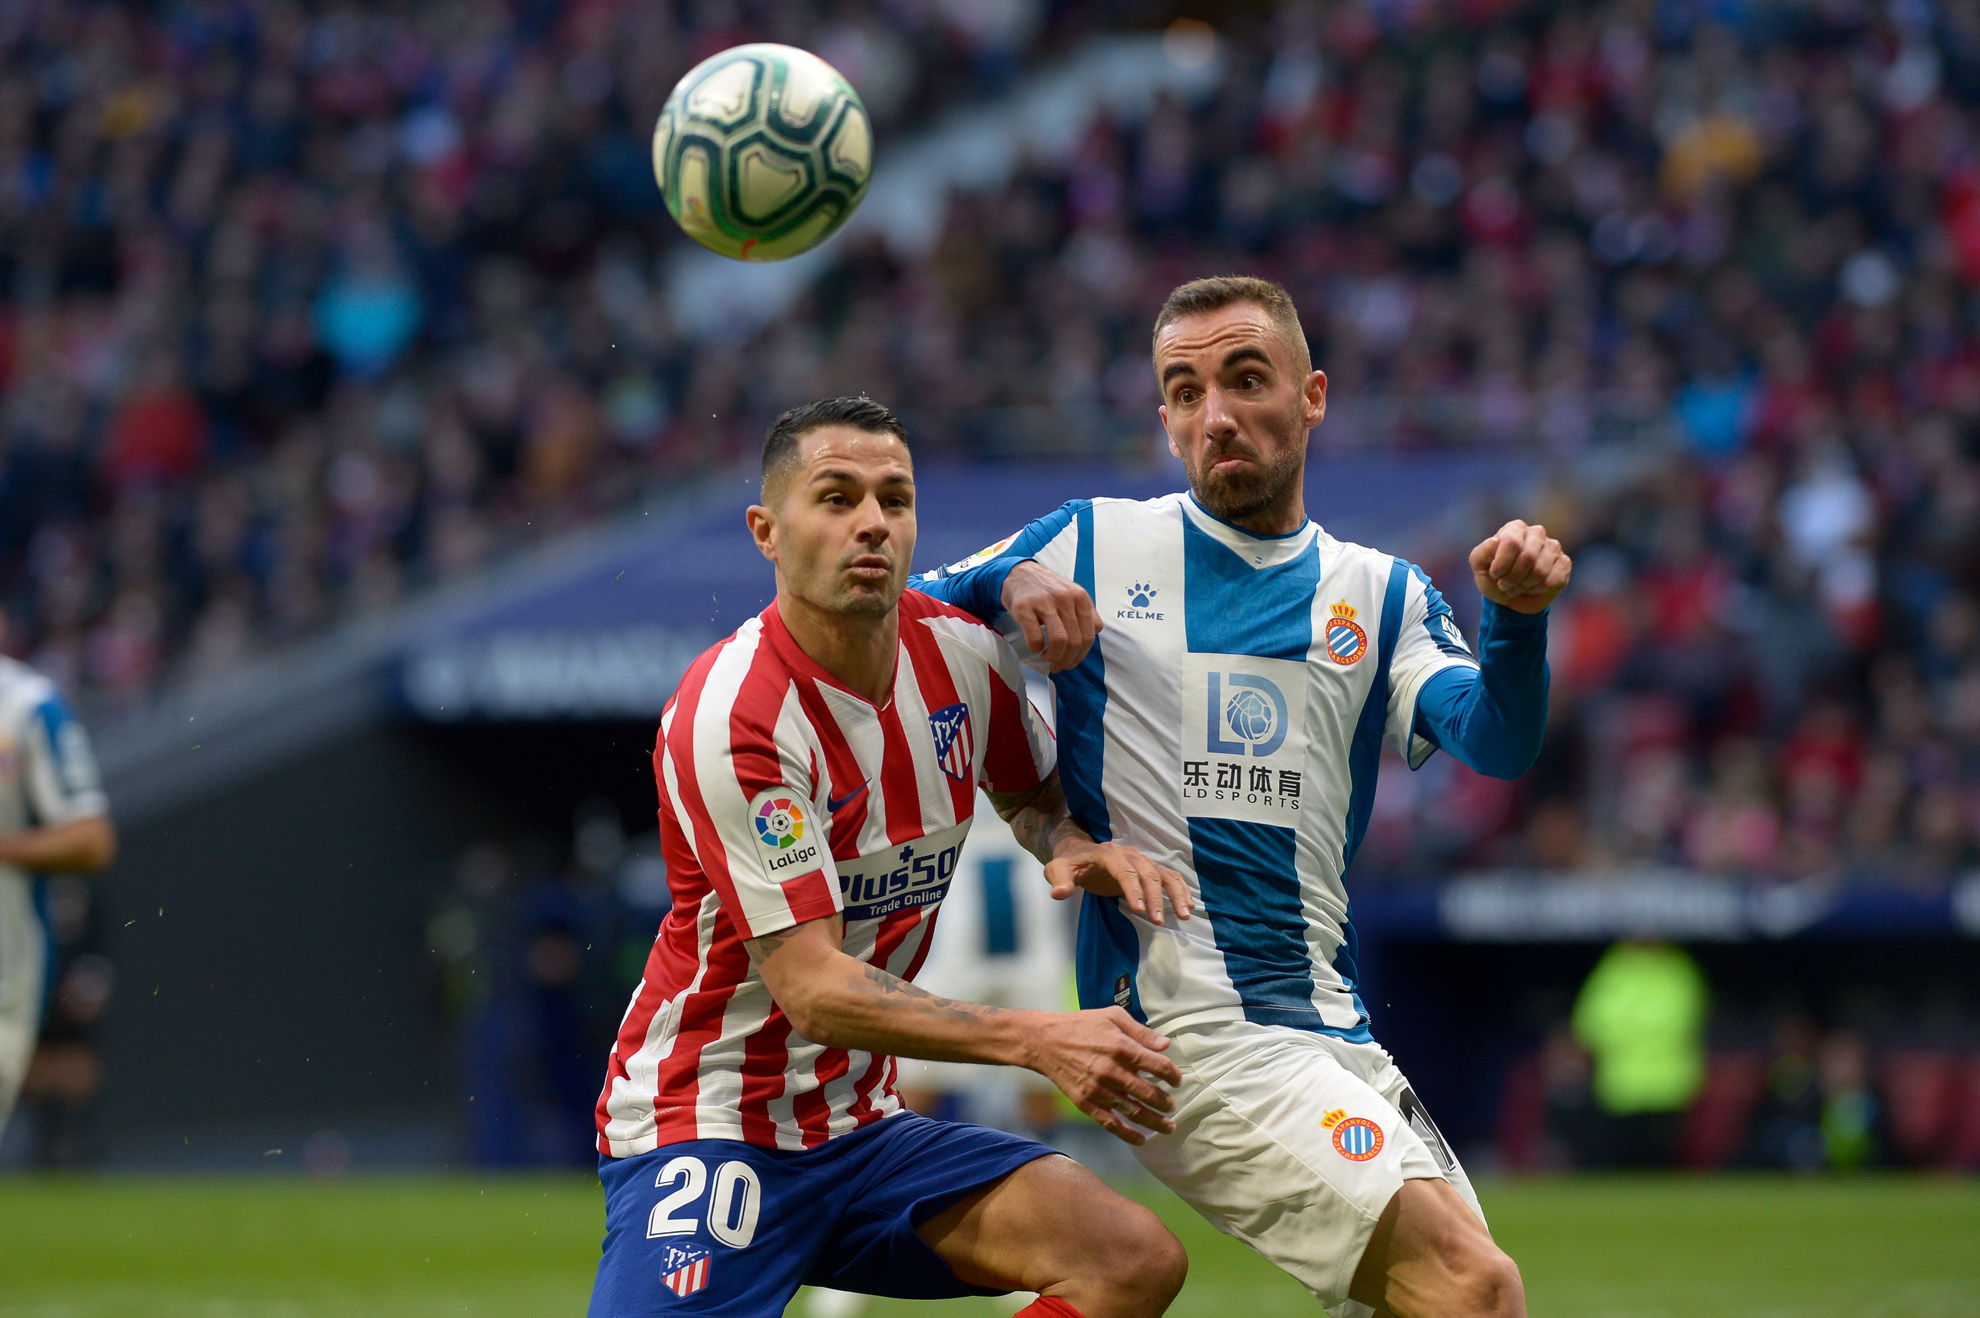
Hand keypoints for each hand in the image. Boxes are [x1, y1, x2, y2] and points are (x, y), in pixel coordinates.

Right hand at [1001, 560, 1100, 671]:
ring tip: (1047, 657)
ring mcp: (1045, 601)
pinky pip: (1035, 638)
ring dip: (1053, 656)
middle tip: (1058, 666)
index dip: (1081, 655)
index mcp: (1081, 597)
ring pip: (1059, 641)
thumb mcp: (1071, 595)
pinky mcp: (1024, 607)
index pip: (1089, 635)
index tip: (1072, 662)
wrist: (1018, 573)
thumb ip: (1082, 616)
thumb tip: (1084, 646)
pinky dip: (1036, 648)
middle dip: (1067, 660)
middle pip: (1075, 641)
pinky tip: (1035, 647)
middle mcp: (1066, 598)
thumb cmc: (1046, 590)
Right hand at [1023, 1008, 1181, 1144]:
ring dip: (1154, 1122)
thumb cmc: (1081, 1025)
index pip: (1157, 1066)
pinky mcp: (1086, 1102)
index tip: (1177, 1080)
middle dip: (1165, 1102)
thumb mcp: (1113, 1016)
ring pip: (1133, 1112)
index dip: (1172, 1075)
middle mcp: (1111, 1070)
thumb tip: (1165, 1045)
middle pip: (1148, 1093)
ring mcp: (1098, 1089)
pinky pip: (1111, 1124)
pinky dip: (1128, 1134)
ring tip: (1168, 1126)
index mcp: (1121, 1047)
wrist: (1045, 1041)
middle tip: (1173, 1106)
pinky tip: (1141, 1139)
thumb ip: (1141, 1031)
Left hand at [1046, 837, 1192, 924]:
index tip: (1140, 910)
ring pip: (1164, 874)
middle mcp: (1129, 854)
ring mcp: (1141, 860)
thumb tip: (1058, 893)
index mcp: (1108, 854)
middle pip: (1148, 874)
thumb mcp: (1057, 869)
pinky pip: (1169, 876)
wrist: (1081, 852)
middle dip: (1155, 897)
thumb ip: (1058, 879)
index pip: (1125, 871)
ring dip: (1176, 893)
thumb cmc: (1070, 864)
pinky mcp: (1148, 868)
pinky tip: (1189, 906)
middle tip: (1158, 921)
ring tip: (1185, 915)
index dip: (1134, 890)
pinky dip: (1181, 889)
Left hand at [1469, 519, 1570, 614]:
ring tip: (1517, 587)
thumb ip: (1482, 552)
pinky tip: (1532, 588)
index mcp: (1515, 528)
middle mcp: (1536, 533)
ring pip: (1540, 570)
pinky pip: (1553, 580)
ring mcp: (1553, 547)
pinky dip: (1538, 589)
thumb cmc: (1494, 578)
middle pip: (1528, 556)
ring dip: (1524, 585)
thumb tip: (1495, 541)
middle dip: (1513, 577)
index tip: (1494, 574)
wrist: (1510, 599)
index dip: (1502, 564)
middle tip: (1505, 585)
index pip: (1511, 542)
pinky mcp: (1564, 563)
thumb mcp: (1479, 566)